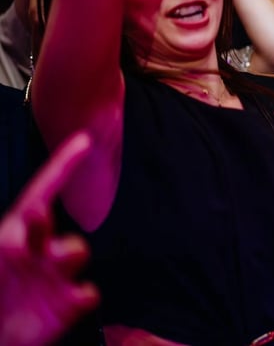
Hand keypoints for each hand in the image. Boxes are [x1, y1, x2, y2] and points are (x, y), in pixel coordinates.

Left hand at [0, 132, 98, 345]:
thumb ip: (11, 240)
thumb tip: (34, 212)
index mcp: (14, 236)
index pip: (42, 192)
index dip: (63, 166)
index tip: (83, 141)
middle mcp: (37, 251)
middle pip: (57, 225)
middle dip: (47, 228)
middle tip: (32, 234)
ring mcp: (55, 276)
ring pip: (78, 251)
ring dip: (67, 258)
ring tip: (48, 274)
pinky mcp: (69, 303)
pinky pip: (89, 291)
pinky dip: (82, 295)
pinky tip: (66, 302)